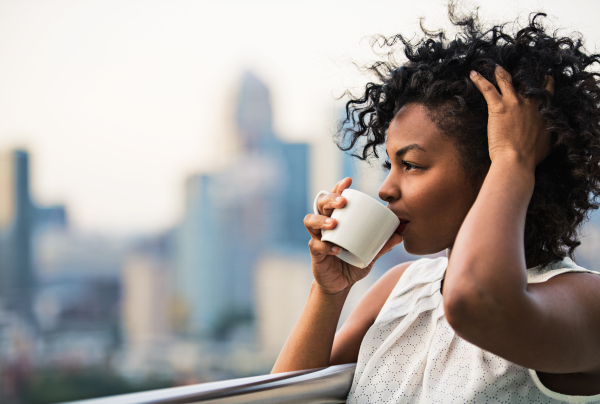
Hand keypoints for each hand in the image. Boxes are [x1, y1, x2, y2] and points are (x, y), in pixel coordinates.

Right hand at [303, 177, 402, 295]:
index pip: (334, 198)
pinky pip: (315, 245)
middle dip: (330, 199)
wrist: (340, 285)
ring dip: (321, 220)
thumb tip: (400, 234)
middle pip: (320, 204)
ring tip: (334, 224)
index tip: (348, 180)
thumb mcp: (370, 253)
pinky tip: (335, 249)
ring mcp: (318, 237)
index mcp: (337, 219)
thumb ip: (382, 245)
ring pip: (311, 221)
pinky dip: (325, 246)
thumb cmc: (353, 263)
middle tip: (342, 202)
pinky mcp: (315, 253)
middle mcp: (324, 225)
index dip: (338, 187)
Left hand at [469, 65, 554, 168]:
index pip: (546, 91)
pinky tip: (473, 74)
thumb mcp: (548, 142)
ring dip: (500, 72)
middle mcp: (530, 103)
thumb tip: (547, 133)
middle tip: (519, 68)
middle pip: (527, 82)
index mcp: (543, 111)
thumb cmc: (531, 156)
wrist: (517, 159)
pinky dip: (479, 80)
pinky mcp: (498, 107)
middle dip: (523, 74)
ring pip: (506, 81)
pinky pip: (488, 88)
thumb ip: (548, 132)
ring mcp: (514, 103)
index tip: (544, 77)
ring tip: (496, 67)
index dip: (544, 83)